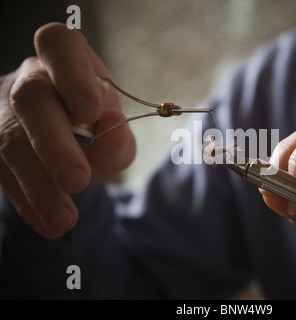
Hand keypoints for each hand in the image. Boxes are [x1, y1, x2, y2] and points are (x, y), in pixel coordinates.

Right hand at [0, 23, 135, 238]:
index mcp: (66, 61)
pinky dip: (28, 203)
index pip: (60, 45)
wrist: (68, 143)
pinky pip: (3, 174)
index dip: (72, 74)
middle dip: (54, 142)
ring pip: (10, 142)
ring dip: (38, 185)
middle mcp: (30, 80)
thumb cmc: (95, 128)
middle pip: (31, 98)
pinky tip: (49, 224)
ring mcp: (4, 113)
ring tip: (64, 219)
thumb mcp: (115, 131)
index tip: (92, 112)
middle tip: (77, 180)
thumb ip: (117, 135)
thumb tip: (115, 135)